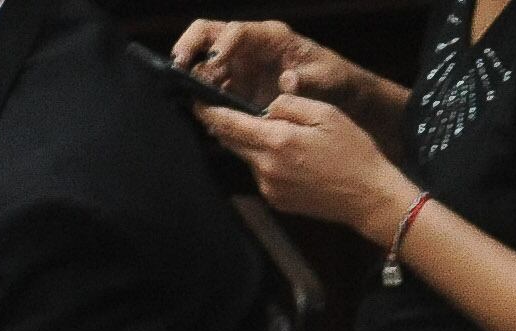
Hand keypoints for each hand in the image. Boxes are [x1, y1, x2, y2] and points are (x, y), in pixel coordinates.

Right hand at [172, 18, 335, 107]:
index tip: (214, 60)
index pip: (236, 31)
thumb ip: (306, 81)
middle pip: (206, 37)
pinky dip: (207, 101)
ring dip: (194, 80)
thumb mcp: (325, 78)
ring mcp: (239, 65)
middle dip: (189, 49)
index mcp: (269, 37)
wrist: (337, 93)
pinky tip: (205, 116)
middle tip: (179, 70)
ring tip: (189, 98)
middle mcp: (247, 47)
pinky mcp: (237, 87)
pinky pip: (214, 89)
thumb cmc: (332, 77)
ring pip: (205, 64)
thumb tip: (287, 83)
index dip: (222, 43)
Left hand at [200, 87, 412, 239]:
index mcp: (277, 140)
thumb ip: (287, 105)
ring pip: (246, 157)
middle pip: (230, 140)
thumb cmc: (354, 153)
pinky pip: (260, 175)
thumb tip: (264, 107)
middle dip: (227, 125)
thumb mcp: (325, 113)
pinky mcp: (277, 200)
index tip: (196, 101)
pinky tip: (292, 162)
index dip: (207, 110)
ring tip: (280, 139)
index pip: (226, 122)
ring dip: (252, 145)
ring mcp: (270, 187)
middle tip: (230, 112)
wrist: (370, 198)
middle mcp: (266, 166)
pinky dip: (266, 163)